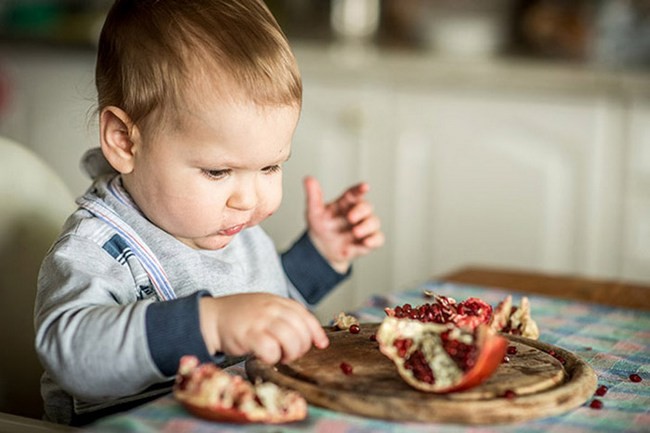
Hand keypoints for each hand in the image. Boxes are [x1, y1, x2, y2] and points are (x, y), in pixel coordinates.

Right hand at [199, 293, 328, 364]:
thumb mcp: (265, 308)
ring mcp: (260, 320)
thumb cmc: (240, 316)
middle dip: (301, 347)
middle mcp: (271, 309)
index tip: (321, 344)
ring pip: (291, 340)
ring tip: (279, 355)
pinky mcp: (249, 335)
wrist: (211, 317)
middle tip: (290, 353)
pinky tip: (265, 356)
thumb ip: (285, 316)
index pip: (305, 315)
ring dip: (289, 353)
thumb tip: (308, 334)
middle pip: (301, 330)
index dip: (316, 332)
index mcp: (277, 301)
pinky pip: (271, 350)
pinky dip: (272, 357)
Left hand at [304, 176, 383, 272]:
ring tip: (356, 232)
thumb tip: (308, 179)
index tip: (365, 187)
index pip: (354, 193)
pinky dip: (374, 240)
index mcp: (345, 203)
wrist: (321, 249)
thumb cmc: (321, 226)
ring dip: (367, 226)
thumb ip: (313, 196)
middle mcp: (357, 213)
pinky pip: (378, 239)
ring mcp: (363, 227)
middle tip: (351, 217)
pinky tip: (367, 241)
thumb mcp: (314, 212)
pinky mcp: (367, 242)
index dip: (360, 189)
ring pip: (374, 222)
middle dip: (361, 211)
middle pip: (366, 207)